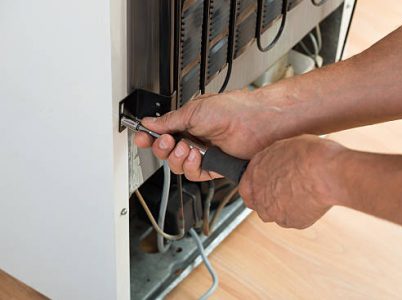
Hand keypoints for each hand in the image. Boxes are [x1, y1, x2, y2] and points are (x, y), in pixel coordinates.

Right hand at [134, 89, 293, 180]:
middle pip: (166, 153)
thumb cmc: (231, 109)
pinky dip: (191, 166)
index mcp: (188, 123)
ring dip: (177, 158)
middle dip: (161, 148)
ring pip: (177, 165)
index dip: (149, 138)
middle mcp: (195, 139)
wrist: (254, 122)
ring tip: (187, 147)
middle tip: (166, 141)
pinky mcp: (213, 167)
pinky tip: (196, 156)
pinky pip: (193, 174)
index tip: (140, 137)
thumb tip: (150, 123)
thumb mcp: (194, 111)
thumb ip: (169, 121)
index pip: (162, 133)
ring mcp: (203, 154)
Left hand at [239, 135, 345, 228]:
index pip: (246, 186)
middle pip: (260, 202)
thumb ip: (271, 160)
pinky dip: (303, 211)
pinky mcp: (293, 223)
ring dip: (286, 205)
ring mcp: (275, 213)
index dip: (259, 184)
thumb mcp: (282, 147)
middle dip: (271, 197)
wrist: (325, 173)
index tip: (269, 181)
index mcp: (253, 175)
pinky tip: (312, 198)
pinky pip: (295, 218)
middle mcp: (259, 197)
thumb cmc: (307, 155)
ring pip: (277, 212)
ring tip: (304, 190)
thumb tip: (274, 163)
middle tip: (289, 186)